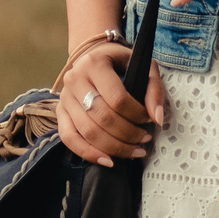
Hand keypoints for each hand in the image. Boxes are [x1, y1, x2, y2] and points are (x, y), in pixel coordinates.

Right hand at [54, 40, 166, 165]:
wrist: (93, 57)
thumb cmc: (120, 63)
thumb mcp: (143, 67)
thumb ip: (153, 90)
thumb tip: (157, 119)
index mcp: (95, 63)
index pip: (117, 98)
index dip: (136, 114)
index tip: (148, 119)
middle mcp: (75, 79)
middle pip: (102, 117)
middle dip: (127, 134)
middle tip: (144, 140)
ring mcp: (65, 97)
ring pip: (87, 131)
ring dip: (113, 147)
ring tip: (134, 151)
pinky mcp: (60, 112)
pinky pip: (69, 138)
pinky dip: (88, 153)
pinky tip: (107, 161)